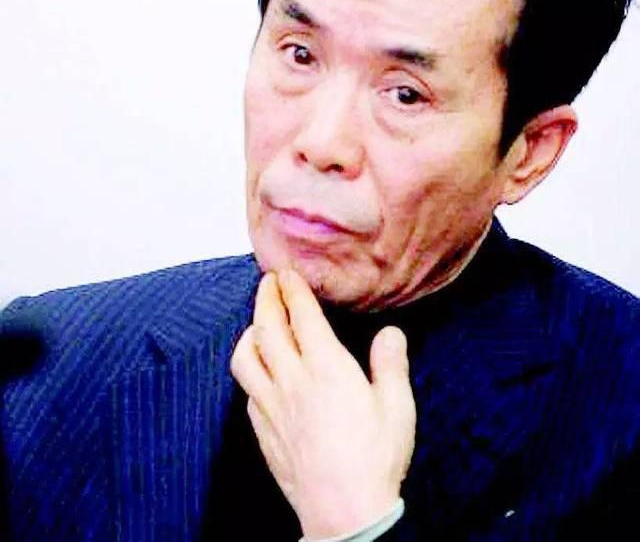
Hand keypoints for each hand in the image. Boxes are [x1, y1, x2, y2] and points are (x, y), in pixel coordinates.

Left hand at [230, 268, 415, 539]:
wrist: (345, 513)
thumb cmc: (376, 459)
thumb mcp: (398, 408)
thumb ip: (391, 365)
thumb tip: (390, 333)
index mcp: (327, 369)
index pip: (302, 317)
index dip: (294, 289)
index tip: (288, 272)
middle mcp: (293, 381)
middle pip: (268, 327)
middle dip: (266, 298)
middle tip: (268, 282)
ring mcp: (272, 407)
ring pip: (246, 357)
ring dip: (249, 332)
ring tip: (258, 324)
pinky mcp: (263, 431)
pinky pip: (247, 390)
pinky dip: (251, 370)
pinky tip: (261, 373)